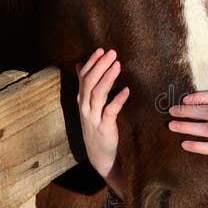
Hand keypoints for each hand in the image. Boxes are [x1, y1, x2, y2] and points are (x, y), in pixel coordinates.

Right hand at [76, 49, 129, 193]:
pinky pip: (110, 111)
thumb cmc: (98, 128)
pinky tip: (126, 91)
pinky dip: (118, 100)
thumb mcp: (89, 107)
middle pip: (89, 82)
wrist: (100, 157)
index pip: (83, 77)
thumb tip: (80, 65)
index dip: (92, 63)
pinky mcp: (104, 127)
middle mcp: (85, 107)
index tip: (101, 50)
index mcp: (82, 100)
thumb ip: (86, 87)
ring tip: (117, 65)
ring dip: (107, 77)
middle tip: (112, 53)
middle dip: (100, 65)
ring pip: (97, 93)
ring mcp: (93, 117)